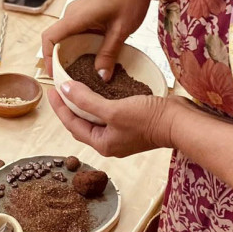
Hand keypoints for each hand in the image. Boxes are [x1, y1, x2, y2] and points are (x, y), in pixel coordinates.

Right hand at [40, 0, 154, 80]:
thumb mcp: (120, 31)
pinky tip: (92, 54)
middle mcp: (72, 13)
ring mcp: (78, 11)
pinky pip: (76, 30)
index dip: (47, 58)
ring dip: (71, 52)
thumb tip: (101, 77)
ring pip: (66, 35)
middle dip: (60, 59)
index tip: (55, 74)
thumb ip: (109, 54)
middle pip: (56, 39)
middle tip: (71, 77)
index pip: (49, 38)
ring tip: (82, 70)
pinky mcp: (85, 11)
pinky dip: (79, 43)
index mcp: (75, 17)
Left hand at [48, 82, 180, 157]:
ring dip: (83, 104)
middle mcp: (109, 142)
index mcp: (102, 143)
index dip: (60, 107)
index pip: (72, 124)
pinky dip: (99, 103)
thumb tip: (64, 90)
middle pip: (81, 123)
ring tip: (74, 88)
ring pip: (94, 118)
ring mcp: (121, 134)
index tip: (51, 90)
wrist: (181, 122)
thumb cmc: (148, 119)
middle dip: (69, 107)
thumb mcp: (113, 109)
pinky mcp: (131, 125)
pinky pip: (107, 114)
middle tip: (59, 88)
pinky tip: (97, 90)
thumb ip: (86, 101)